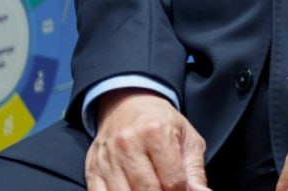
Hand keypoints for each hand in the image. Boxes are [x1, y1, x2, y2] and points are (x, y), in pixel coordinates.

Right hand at [85, 89, 209, 190]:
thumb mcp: (188, 138)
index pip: (173, 180)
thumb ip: (195, 170)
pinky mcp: (92, 170)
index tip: (183, 190)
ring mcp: (107, 158)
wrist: (128, 105)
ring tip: (153, 190)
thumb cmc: (163, 124)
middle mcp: (128, 144)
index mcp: (156, 132)